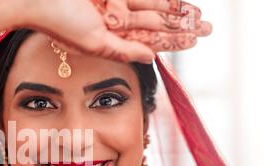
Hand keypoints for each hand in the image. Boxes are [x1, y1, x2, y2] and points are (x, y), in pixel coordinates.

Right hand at [24, 0, 211, 62]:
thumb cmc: (61, 23)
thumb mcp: (95, 42)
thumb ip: (123, 50)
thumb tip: (150, 57)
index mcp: (109, 38)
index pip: (146, 40)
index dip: (170, 41)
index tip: (194, 41)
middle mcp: (113, 21)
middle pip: (153, 22)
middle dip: (179, 25)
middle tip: (208, 28)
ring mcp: (112, 3)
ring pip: (150, 5)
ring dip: (175, 8)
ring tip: (199, 13)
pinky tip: (175, 0)